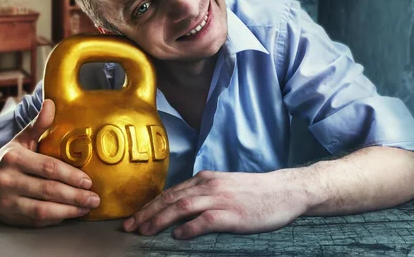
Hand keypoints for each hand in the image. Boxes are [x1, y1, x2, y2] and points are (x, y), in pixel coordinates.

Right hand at [0, 99, 100, 226]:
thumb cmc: (5, 159)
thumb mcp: (20, 140)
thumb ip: (38, 125)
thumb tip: (51, 103)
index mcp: (12, 158)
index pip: (47, 168)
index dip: (70, 175)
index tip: (88, 180)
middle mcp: (7, 180)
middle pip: (48, 190)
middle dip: (75, 195)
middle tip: (94, 197)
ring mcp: (7, 201)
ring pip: (42, 210)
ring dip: (68, 210)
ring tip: (86, 207)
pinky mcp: (9, 217)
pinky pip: (36, 221)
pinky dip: (55, 218)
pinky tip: (70, 213)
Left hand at [122, 170, 306, 238]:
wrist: (284, 190)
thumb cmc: (254, 192)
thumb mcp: (224, 187)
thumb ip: (203, 194)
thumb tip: (181, 210)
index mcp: (204, 179)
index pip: (170, 192)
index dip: (149, 205)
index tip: (134, 217)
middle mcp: (208, 185)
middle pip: (169, 198)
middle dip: (146, 213)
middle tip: (129, 227)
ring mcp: (219, 198)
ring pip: (181, 207)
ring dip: (159, 219)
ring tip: (145, 231)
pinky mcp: (232, 214)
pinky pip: (205, 220)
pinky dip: (189, 228)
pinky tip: (177, 236)